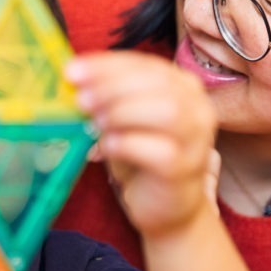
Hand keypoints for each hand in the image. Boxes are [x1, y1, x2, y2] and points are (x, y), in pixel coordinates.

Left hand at [66, 51, 217, 237]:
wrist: (167, 206)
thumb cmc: (142, 157)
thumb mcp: (122, 120)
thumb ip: (106, 98)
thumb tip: (73, 81)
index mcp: (182, 86)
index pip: (145, 64)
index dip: (107, 65)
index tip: (72, 70)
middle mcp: (197, 107)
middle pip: (156, 83)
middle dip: (111, 86)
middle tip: (80, 98)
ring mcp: (196, 139)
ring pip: (166, 112)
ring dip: (122, 112)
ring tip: (95, 122)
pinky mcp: (186, 168)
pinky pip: (160, 150)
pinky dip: (128, 143)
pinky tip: (108, 146)